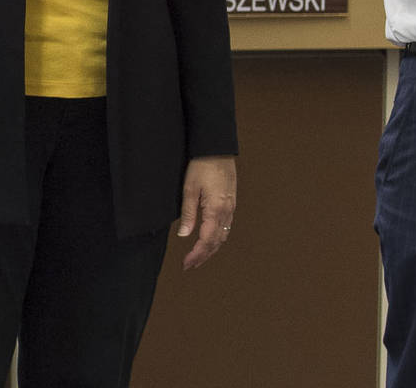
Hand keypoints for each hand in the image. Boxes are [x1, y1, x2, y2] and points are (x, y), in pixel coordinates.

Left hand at [176, 155, 236, 269]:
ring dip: (211, 249)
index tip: (186, 263)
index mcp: (216, 210)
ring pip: (223, 236)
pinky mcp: (231, 203)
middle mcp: (226, 211)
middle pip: (217, 242)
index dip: (197, 255)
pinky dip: (217, 238)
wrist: (217, 149)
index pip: (206, 240)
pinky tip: (209, 239)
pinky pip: (226, 226)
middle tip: (189, 265)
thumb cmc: (201, 166)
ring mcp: (231, 207)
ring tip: (198, 257)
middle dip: (203, 256)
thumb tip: (184, 235)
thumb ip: (188, 213)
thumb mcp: (189, 189)